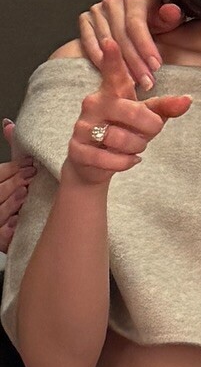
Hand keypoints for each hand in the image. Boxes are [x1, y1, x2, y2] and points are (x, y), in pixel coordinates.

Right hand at [0, 120, 34, 252]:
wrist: (21, 225)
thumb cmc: (17, 196)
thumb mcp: (14, 175)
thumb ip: (13, 156)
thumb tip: (9, 124)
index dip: (11, 170)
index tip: (30, 163)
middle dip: (13, 182)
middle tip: (30, 175)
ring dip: (10, 203)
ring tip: (24, 194)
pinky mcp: (1, 241)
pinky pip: (1, 236)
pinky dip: (7, 229)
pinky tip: (16, 221)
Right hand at [65, 40, 190, 190]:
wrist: (94, 164)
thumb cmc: (123, 132)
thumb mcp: (146, 117)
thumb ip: (165, 107)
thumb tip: (188, 100)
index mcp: (112, 91)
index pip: (113, 73)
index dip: (113, 59)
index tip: (111, 41)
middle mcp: (94, 103)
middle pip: (133, 111)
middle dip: (150, 127)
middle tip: (149, 133)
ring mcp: (82, 126)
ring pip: (120, 138)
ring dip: (136, 147)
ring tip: (134, 147)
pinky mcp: (76, 149)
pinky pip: (108, 159)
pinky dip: (125, 162)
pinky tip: (128, 160)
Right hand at [78, 0, 183, 93]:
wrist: (139, 20)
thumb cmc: (155, 21)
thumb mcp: (169, 18)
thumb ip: (172, 16)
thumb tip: (171, 11)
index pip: (137, 25)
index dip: (146, 47)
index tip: (156, 66)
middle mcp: (113, 1)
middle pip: (121, 36)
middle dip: (135, 62)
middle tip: (147, 82)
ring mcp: (96, 10)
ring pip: (107, 43)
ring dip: (119, 66)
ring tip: (133, 84)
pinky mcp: (85, 21)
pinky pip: (89, 44)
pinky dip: (99, 61)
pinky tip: (111, 75)